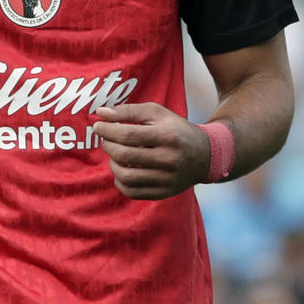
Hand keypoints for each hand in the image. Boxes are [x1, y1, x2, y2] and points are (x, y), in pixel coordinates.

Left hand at [92, 102, 211, 199]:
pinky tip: (122, 170)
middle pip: (125, 156)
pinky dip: (120, 182)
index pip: (128, 135)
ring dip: (112, 164)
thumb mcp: (157, 113)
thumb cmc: (175, 129)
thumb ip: (128, 111)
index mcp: (168, 136)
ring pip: (126, 177)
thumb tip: (100, 113)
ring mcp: (167, 179)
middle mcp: (169, 159)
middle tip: (106, 140)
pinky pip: (132, 192)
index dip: (107, 131)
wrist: (205, 155)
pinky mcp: (164, 192)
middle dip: (108, 146)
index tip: (98, 126)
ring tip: (115, 155)